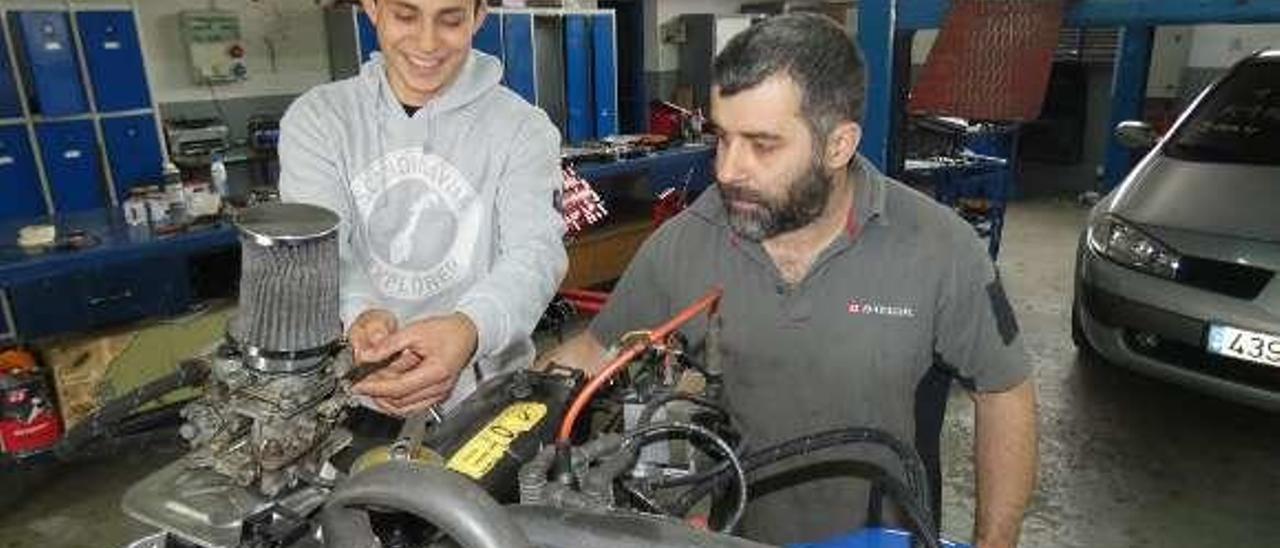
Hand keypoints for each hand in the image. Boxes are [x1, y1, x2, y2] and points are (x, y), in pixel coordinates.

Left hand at [353, 313, 478, 415]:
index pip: (398, 388)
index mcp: (436, 372)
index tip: (358, 384)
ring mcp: (440, 394)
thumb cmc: (448, 331)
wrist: (468, 334)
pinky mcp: (438, 396)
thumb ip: (389, 345)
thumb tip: (366, 356)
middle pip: (400, 402)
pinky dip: (397, 401)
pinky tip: (388, 390)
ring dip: (386, 400)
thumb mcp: (415, 331)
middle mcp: (440, 388)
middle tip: (362, 383)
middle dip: (377, 394)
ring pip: (405, 409)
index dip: (375, 388)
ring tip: (373, 386)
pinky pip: (413, 406)